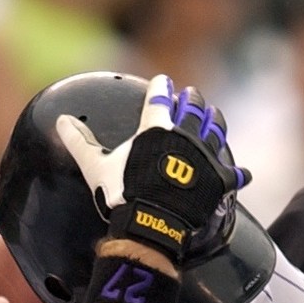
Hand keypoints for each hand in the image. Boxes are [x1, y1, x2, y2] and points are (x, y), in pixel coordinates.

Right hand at [55, 74, 250, 262]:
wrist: (150, 221)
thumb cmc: (122, 192)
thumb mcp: (96, 165)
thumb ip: (79, 142)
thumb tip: (60, 121)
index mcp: (156, 128)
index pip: (159, 99)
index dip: (161, 88)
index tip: (163, 81)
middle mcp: (185, 135)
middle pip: (192, 109)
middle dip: (192, 99)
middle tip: (192, 94)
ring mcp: (205, 156)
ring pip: (216, 131)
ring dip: (215, 121)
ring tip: (215, 115)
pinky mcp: (219, 180)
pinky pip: (232, 174)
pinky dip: (237, 174)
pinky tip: (242, 173)